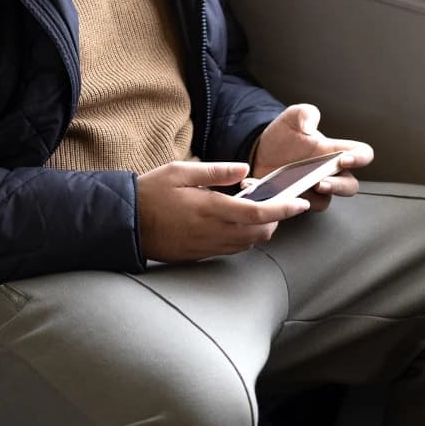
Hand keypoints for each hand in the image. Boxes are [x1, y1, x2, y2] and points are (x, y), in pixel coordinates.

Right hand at [136, 160, 309, 262]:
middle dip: (274, 221)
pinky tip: (233, 223)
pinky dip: (241, 238)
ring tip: (252, 210)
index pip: (258, 213)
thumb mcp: (180, 171)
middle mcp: (212, 232)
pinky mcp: (198, 256)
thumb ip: (215, 171)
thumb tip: (245, 170)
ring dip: (258, 230)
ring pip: (246, 245)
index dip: (283, 210)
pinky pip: (230, 250)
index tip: (300, 204)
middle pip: (258, 233)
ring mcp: (206, 247)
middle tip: (272, 202)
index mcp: (209, 208)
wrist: (124, 223)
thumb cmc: (150, 192)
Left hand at [251, 104, 373, 211]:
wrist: (260, 151)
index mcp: (334, 151)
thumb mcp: (292, 117)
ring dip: (316, 198)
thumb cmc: (283, 135)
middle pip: (350, 186)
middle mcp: (329, 171)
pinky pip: (301, 206)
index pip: (361, 154)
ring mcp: (314, 187)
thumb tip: (310, 125)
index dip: (360, 158)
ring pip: (326, 200)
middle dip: (339, 186)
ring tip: (301, 189)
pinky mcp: (298, 199)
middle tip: (322, 182)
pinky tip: (277, 192)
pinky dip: (291, 202)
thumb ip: (305, 114)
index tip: (344, 160)